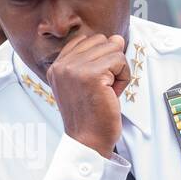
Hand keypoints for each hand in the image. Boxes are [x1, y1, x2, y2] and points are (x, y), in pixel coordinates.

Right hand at [47, 33, 129, 156]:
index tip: (95, 82)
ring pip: (113, 49)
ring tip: (107, 91)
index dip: (99, 58)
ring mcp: (75, 68)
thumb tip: (117, 38)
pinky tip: (112, 93)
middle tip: (103, 88)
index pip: (86, 40)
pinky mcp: (92, 75)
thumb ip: (94, 60)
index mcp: (56, 66)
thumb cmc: (89, 116)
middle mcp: (62, 65)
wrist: (88, 141)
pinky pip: (120, 60)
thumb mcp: (84, 84)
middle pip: (101, 41)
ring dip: (118, 70)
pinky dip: (123, 77)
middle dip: (110, 63)